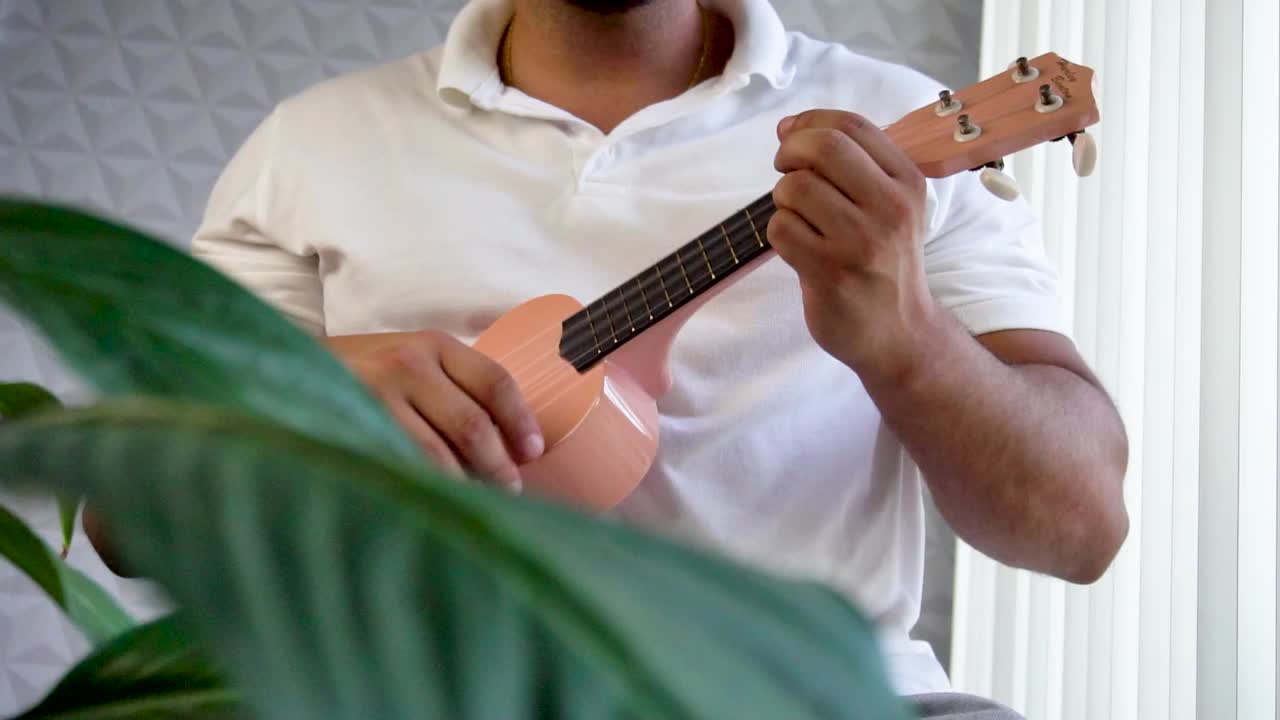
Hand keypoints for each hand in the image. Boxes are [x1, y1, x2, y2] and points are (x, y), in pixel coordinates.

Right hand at [325, 330, 543, 490]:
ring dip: (465, 485)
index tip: (533, 453)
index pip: (495, 382)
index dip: (520, 421)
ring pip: (438, 454)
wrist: (287, 367)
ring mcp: (377, 395)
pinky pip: (401, 466)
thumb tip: (507, 442)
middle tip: (510, 490)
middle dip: (498, 466)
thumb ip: (453, 388)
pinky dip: (426, 487)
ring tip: (477, 502)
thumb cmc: (363, 373)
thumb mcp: (412, 360)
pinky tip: (435, 497)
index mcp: (435, 345)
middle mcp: (409, 363)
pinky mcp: (353, 424)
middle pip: (473, 425)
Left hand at [769, 110, 941, 384]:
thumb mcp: (889, 206)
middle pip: (822, 147)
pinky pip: (781, 229)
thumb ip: (848, 164)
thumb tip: (788, 126)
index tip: (791, 137)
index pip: (851, 125)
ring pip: (795, 188)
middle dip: (789, 152)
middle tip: (786, 173)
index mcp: (907, 182)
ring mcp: (861, 241)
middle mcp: (890, 207)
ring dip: (782, 200)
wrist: (898, 334)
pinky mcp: (831, 272)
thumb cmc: (883, 263)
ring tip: (799, 220)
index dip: (809, 122)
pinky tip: (798, 248)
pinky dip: (778, 234)